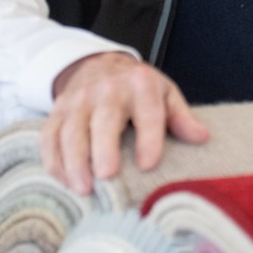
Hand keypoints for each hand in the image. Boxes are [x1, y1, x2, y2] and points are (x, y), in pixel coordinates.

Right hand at [39, 52, 209, 195]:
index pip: (147, 112)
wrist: (98, 64)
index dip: (149, 138)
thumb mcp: (164, 93)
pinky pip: (49, 137)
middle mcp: (106, 90)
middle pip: (102, 121)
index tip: (149, 164)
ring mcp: (77, 100)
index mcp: (140, 85)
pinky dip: (54, 161)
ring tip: (82, 188)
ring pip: (70, 131)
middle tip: (106, 177)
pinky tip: (64, 181)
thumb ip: (180, 117)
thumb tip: (202, 137)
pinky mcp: (57, 112)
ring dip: (74, 161)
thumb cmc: (137, 88)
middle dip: (102, 149)